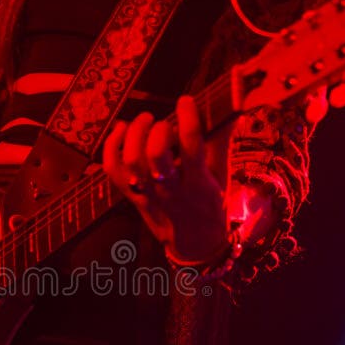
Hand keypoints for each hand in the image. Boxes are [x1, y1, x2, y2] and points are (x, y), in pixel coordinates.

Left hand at [103, 95, 228, 261]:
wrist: (195, 243)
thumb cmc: (210, 203)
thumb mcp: (221, 175)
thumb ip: (222, 140)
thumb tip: (233, 109)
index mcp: (199, 183)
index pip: (191, 146)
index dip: (187, 118)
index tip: (186, 101)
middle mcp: (171, 190)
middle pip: (156, 155)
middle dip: (159, 130)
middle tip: (164, 123)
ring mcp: (149, 195)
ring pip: (132, 161)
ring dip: (135, 134)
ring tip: (145, 120)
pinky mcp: (132, 197)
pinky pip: (112, 170)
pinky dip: (112, 146)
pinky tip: (122, 130)